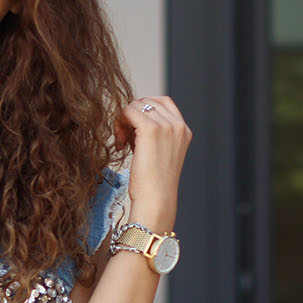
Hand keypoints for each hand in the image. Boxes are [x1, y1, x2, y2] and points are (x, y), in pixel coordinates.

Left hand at [115, 96, 191, 229]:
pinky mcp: (150, 129)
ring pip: (135, 105)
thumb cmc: (154, 184)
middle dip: (132, 116)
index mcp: (183, 130)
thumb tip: (132, 119)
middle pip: (146, 102)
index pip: (162, 103)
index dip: (143, 112)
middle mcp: (177, 125)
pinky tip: (120, 143)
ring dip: (124, 120)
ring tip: (123, 143)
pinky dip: (119, 123)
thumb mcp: (160, 153)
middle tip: (125, 139)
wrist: (156, 200)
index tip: (134, 132)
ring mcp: (165, 125)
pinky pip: (128, 111)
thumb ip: (154, 134)